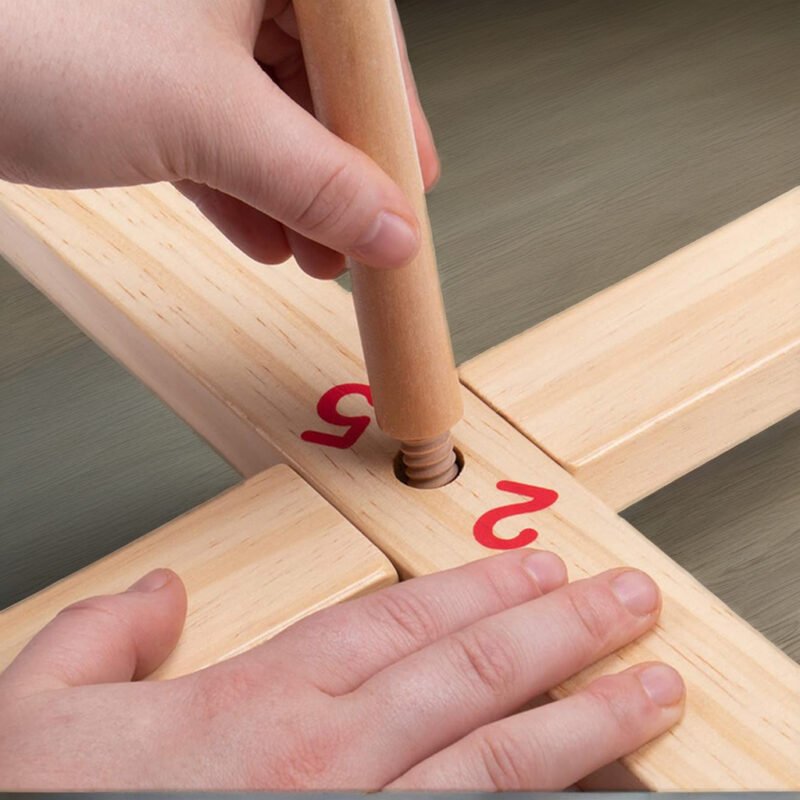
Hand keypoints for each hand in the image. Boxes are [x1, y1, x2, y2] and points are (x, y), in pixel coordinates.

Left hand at [0, 0, 436, 277]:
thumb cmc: (31, 31)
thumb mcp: (207, 118)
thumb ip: (313, 180)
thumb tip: (389, 227)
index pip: (363, 41)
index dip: (392, 123)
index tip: (409, 188)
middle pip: (316, 81)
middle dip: (336, 175)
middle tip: (362, 236)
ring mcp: (176, 19)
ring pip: (264, 112)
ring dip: (292, 195)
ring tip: (316, 256)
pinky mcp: (136, 64)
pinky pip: (210, 128)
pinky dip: (238, 188)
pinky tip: (263, 238)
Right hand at [0, 550, 683, 789]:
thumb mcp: (41, 709)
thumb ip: (108, 634)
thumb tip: (159, 594)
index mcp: (259, 702)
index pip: (401, 619)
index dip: (480, 587)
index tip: (537, 565)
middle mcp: (324, 759)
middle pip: (475, 672)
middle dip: (566, 629)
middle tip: (630, 602)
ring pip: (500, 757)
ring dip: (587, 716)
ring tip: (652, 687)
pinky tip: (587, 788)